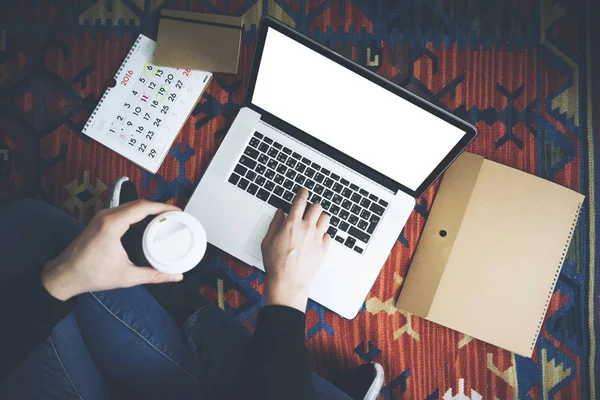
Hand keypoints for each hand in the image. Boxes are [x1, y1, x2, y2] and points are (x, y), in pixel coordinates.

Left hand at [42, 200, 183, 300]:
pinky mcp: (100, 221)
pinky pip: (123, 211)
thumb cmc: (89, 274)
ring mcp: (102, 217)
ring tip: (163, 217)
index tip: (176, 210)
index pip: (143, 207)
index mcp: (112, 225)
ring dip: (148, 209)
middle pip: (139, 203)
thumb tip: (174, 275)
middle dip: (159, 207)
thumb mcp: (127, 276)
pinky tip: (146, 223)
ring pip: (130, 205)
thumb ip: (154, 275)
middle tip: (174, 215)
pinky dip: (137, 214)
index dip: (163, 206)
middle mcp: (106, 216)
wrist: (64, 275)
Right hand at [261, 188, 330, 311]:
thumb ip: (275, 224)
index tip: (303, 191)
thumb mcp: (267, 241)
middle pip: (317, 206)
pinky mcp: (323, 249)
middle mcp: (307, 228)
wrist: (288, 282)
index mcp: (292, 224)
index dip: (302, 193)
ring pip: (326, 218)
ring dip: (320, 218)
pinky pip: (328, 235)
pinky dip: (323, 234)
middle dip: (312, 206)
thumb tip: (279, 213)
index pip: (300, 201)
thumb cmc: (276, 264)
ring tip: (314, 223)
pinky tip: (317, 238)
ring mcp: (317, 238)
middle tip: (308, 209)